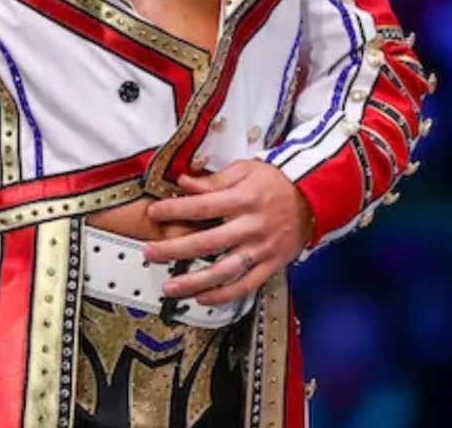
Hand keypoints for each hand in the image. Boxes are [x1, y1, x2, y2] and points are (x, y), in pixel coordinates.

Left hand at [144, 160, 313, 306]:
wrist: (315, 198)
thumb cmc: (276, 181)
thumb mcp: (246, 169)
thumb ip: (215, 180)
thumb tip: (184, 183)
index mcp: (243, 199)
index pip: (202, 207)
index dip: (175, 210)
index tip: (153, 214)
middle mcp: (250, 226)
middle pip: (207, 242)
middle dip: (174, 250)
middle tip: (150, 254)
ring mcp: (261, 249)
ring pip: (224, 271)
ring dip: (194, 282)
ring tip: (170, 287)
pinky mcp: (271, 265)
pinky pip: (245, 285)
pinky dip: (223, 295)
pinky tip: (202, 298)